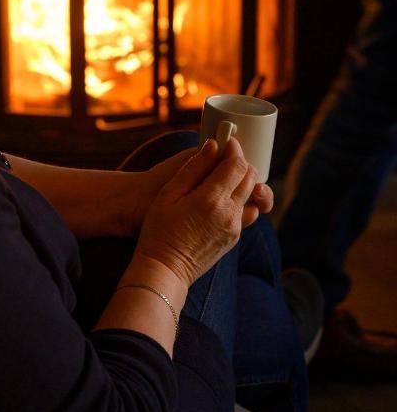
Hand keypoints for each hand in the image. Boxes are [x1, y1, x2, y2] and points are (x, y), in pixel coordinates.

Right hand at [134, 138, 260, 287]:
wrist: (164, 270)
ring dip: (243, 181)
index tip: (226, 141)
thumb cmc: (159, 230)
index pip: (236, 165)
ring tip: (224, 176)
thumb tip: (213, 145)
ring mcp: (234, 227)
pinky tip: (221, 198)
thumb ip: (194, 167)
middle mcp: (229, 213)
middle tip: (225, 156)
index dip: (234, 148)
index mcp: (212, 199)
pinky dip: (239, 198)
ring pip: (251, 194)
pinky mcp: (234, 238)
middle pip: (250, 177)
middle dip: (241, 162)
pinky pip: (245, 211)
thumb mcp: (169, 194)